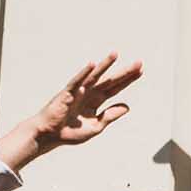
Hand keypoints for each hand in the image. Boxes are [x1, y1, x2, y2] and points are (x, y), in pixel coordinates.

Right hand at [4, 52, 141, 165]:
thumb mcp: (96, 127)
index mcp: (96, 101)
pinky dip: (84, 73)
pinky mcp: (67, 93)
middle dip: (124, 72)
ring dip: (105, 65)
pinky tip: (92, 65)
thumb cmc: (70, 132)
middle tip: (139, 63)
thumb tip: (127, 106)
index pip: (115, 88)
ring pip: (95, 76)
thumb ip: (110, 116)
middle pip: (110, 80)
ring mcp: (78, 91)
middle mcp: (89, 93)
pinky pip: (76, 81)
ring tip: (116, 54)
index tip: (141, 71)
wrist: (50, 136)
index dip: (127, 80)